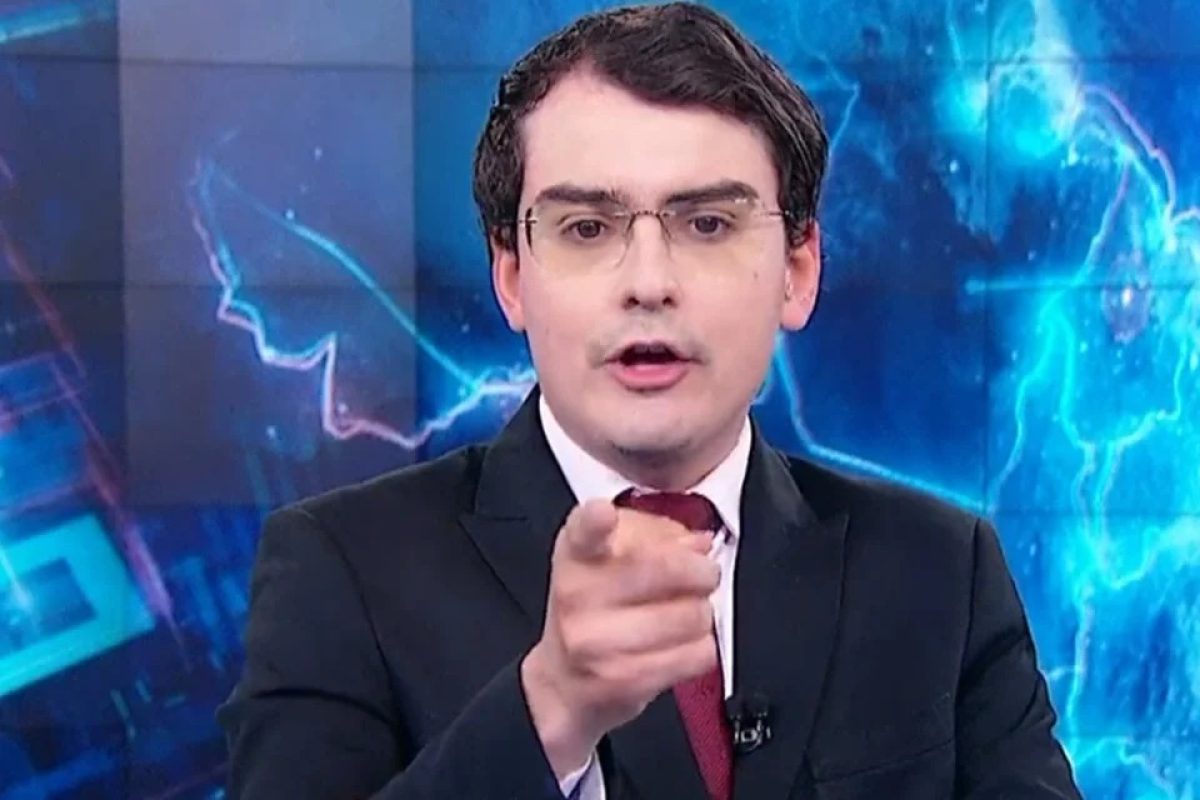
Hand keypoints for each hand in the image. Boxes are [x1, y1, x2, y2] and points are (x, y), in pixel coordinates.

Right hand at [520, 498, 719, 778]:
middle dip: (702, 570)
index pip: (583, 532)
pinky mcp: (624, 681)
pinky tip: (681, 643)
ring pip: (692, 614)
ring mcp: (597, 642)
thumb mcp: (610, 556)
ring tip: (686, 613)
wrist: (563, 680)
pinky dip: (702, 646)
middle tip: (704, 573)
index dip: (595, 520)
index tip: (603, 513)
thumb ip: (656, 536)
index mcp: (576, 554)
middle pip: (665, 569)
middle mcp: (577, 595)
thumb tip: (700, 542)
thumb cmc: (593, 607)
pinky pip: (697, 654)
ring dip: (702, 611)